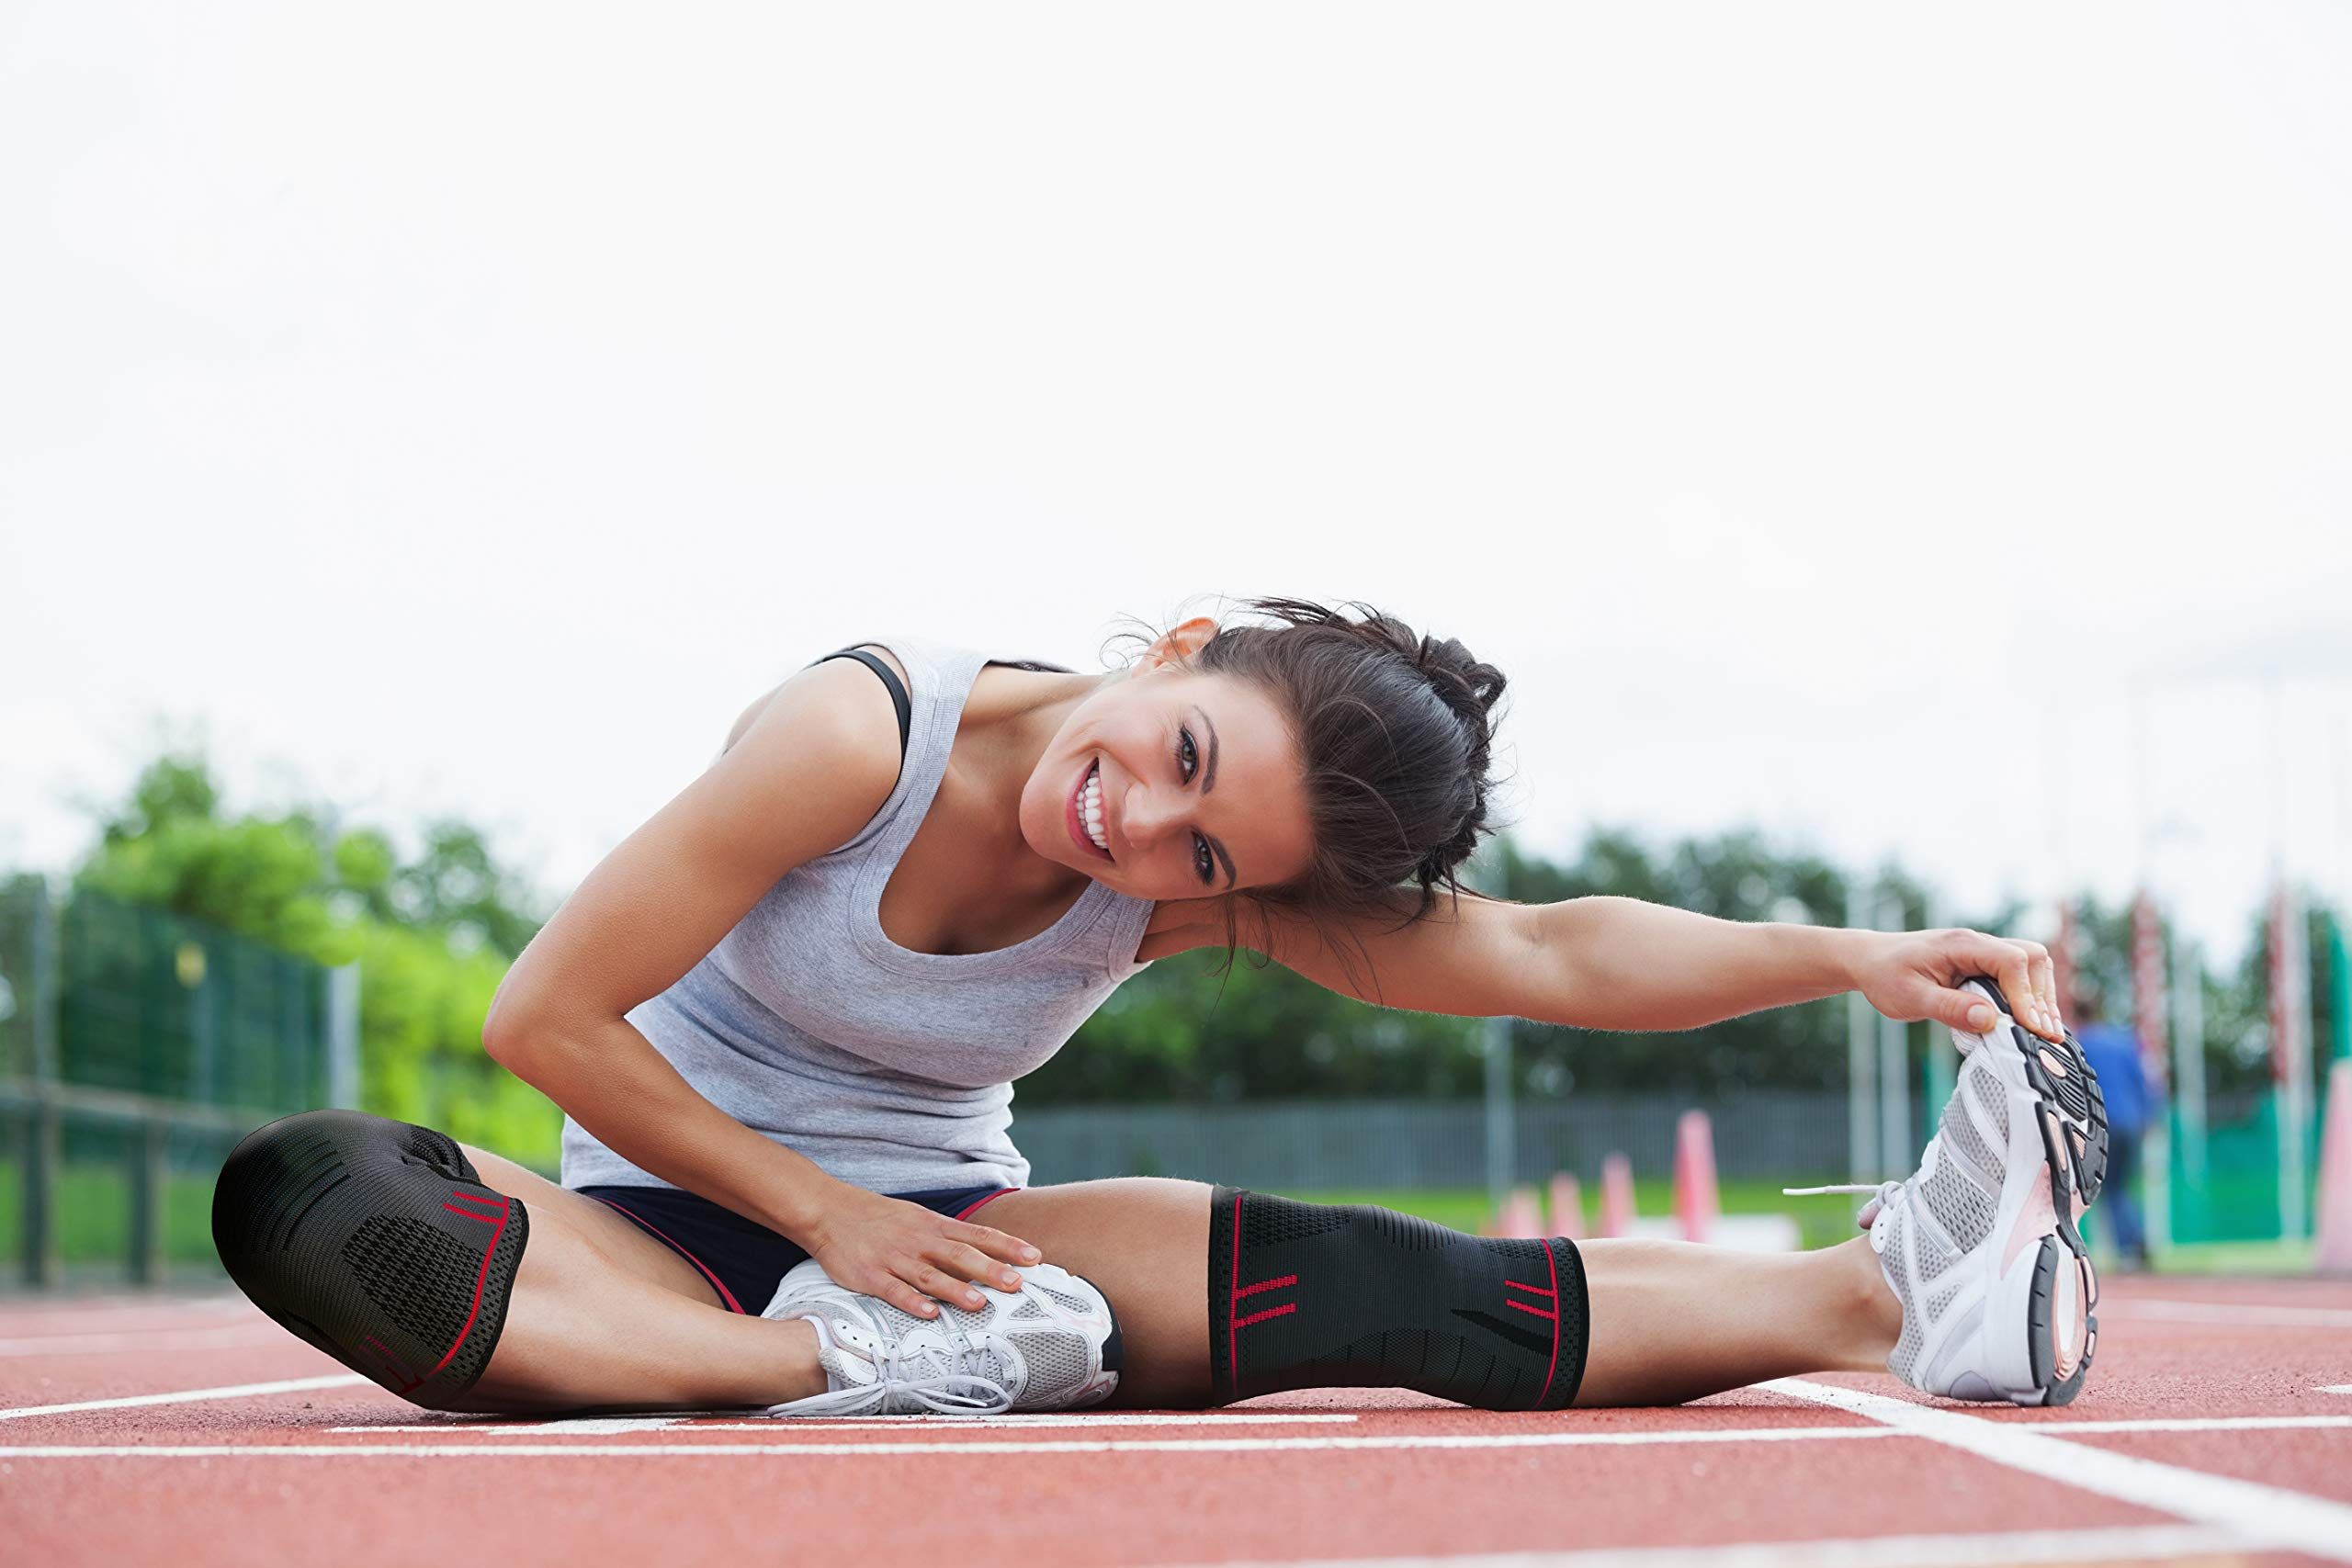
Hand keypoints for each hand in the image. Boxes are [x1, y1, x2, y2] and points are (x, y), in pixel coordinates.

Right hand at [801, 1182, 1041, 1318]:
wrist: (830, 1210)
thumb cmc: (880, 1218)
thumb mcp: (918, 1219)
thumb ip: (948, 1237)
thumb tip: (983, 1253)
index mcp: (933, 1226)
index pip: (978, 1235)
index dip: (1008, 1247)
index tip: (1035, 1257)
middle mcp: (919, 1241)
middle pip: (960, 1256)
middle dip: (990, 1269)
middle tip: (1017, 1283)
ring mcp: (895, 1259)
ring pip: (930, 1275)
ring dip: (956, 1289)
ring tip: (980, 1303)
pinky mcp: (871, 1276)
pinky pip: (894, 1291)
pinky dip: (912, 1302)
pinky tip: (929, 1313)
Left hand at [1847, 927, 2063, 1041]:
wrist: (1869, 960)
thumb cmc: (1885, 975)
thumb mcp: (1910, 997)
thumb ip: (1949, 1008)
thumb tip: (1989, 1020)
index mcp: (1962, 945)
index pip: (2012, 961)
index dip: (2027, 995)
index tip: (2031, 1028)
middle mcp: (1978, 944)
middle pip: (2032, 959)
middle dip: (2042, 997)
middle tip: (2044, 1035)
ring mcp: (1982, 953)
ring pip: (2031, 966)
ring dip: (2040, 997)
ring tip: (2041, 1032)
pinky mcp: (1982, 966)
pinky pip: (2018, 976)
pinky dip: (2029, 997)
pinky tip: (2028, 1023)